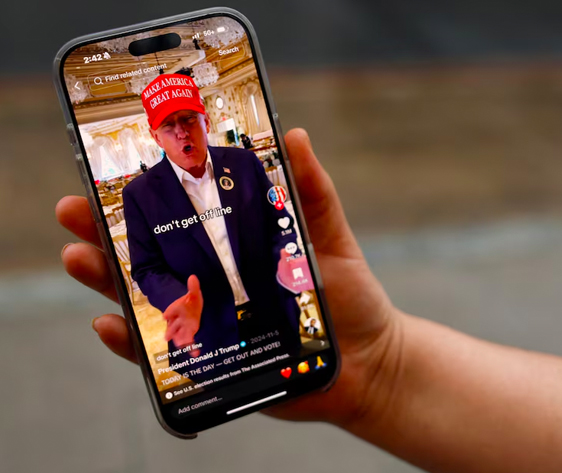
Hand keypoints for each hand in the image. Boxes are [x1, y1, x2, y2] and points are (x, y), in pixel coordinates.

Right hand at [56, 128, 402, 426]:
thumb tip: (296, 135)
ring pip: (144, 300)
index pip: (179, 218)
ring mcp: (207, 322)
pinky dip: (133, 342)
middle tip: (74, 211)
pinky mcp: (211, 362)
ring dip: (106, 281)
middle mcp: (212, 282)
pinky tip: (110, 323)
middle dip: (105, 234)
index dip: (142, 199)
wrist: (367, 360)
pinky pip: (161, 355)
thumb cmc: (347, 295)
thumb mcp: (329, 237)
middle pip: (148, 256)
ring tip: (80, 257)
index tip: (107, 172)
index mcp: (234, 248)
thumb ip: (312, 192)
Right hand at [163, 275, 202, 356]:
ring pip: (178, 335)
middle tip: (167, 337)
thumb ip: (193, 287)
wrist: (190, 309)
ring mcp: (181, 328)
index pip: (171, 310)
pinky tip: (195, 353)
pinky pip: (188, 341)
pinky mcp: (187, 333)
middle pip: (172, 326)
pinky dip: (191, 347)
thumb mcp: (193, 294)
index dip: (168, 312)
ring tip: (182, 346)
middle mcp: (177, 320)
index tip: (165, 316)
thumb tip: (193, 277)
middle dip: (170, 331)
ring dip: (179, 341)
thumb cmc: (191, 302)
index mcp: (177, 309)